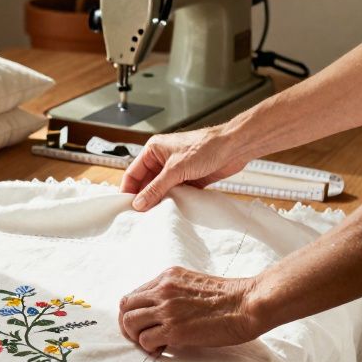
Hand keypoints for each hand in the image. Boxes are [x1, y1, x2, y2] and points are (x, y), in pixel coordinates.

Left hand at [118, 266, 265, 353]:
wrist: (247, 303)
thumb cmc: (228, 297)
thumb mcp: (193, 283)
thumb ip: (173, 291)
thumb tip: (160, 309)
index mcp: (167, 277)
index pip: (134, 294)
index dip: (134, 312)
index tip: (142, 324)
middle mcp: (163, 290)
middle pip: (126, 307)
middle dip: (128, 325)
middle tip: (139, 336)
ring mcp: (167, 309)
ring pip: (130, 323)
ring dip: (136, 337)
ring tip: (151, 344)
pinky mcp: (175, 329)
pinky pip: (145, 340)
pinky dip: (149, 347)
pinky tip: (162, 349)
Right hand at [121, 127, 249, 210]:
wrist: (234, 148)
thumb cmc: (206, 146)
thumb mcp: (176, 169)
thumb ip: (156, 188)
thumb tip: (139, 202)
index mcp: (153, 150)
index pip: (133, 173)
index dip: (129, 190)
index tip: (126, 207)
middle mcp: (162, 160)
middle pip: (146, 183)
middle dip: (144, 197)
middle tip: (141, 215)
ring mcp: (176, 170)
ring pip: (161, 189)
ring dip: (160, 200)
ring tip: (156, 214)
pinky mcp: (188, 178)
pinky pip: (176, 193)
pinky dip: (174, 201)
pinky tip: (172, 209)